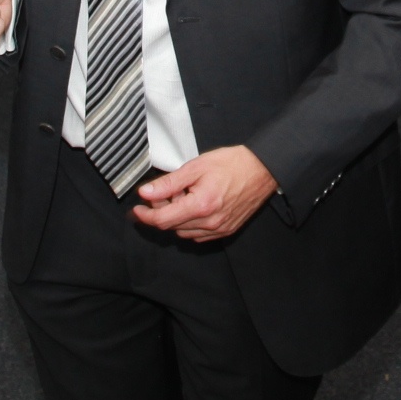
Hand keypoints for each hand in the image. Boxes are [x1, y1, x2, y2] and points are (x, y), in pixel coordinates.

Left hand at [134, 145, 276, 241]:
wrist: (262, 170)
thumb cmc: (232, 164)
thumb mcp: (195, 167)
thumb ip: (168, 183)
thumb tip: (145, 193)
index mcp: (201, 205)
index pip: (163, 220)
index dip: (145, 216)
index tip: (138, 209)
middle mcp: (210, 222)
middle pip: (172, 227)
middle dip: (161, 212)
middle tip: (163, 193)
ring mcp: (219, 229)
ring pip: (184, 233)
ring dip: (176, 219)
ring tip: (183, 197)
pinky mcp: (226, 231)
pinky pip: (198, 235)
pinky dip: (189, 225)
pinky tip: (194, 207)